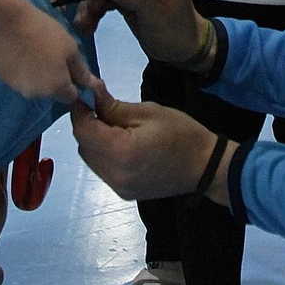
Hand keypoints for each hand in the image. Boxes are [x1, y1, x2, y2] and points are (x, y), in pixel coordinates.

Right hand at [0, 0, 99, 103]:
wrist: (10, 22)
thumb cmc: (45, 32)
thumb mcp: (71, 48)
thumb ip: (81, 71)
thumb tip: (91, 86)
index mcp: (56, 88)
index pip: (71, 97)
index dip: (74, 84)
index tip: (71, 68)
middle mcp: (38, 95)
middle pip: (52, 92)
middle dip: (56, 79)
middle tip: (54, 55)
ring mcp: (19, 89)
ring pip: (36, 87)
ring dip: (39, 76)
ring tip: (37, 53)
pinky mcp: (5, 80)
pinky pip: (20, 79)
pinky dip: (24, 71)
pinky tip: (22, 54)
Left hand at [72, 87, 229, 203]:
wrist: (204, 166)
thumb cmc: (180, 132)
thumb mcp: (148, 112)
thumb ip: (113, 106)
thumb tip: (91, 92)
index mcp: (120, 151)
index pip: (83, 130)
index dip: (80, 110)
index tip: (87, 94)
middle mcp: (113, 174)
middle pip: (83, 146)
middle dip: (86, 125)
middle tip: (101, 107)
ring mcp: (117, 187)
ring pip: (91, 159)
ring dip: (94, 140)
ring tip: (113, 125)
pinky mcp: (123, 192)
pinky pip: (102, 170)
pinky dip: (104, 154)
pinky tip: (120, 143)